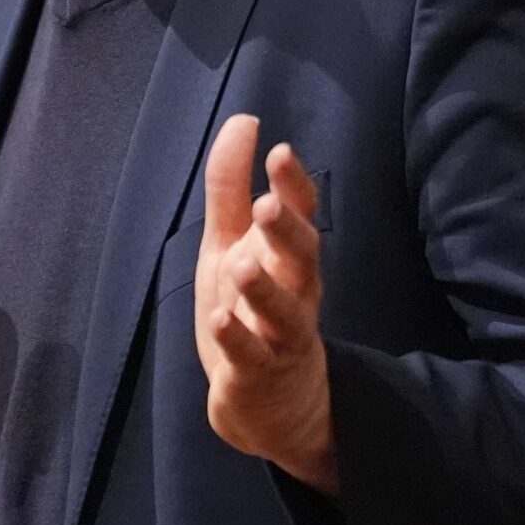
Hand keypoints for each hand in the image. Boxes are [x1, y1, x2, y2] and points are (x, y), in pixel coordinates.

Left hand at [194, 113, 335, 492]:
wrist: (270, 404)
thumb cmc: (250, 308)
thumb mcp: (230, 243)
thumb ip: (232, 187)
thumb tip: (244, 120)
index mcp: (287, 258)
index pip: (300, 215)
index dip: (294, 186)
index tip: (280, 152)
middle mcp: (294, 293)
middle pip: (302, 259)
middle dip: (288, 232)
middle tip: (271, 205)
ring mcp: (281, 337)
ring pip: (283, 311)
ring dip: (264, 289)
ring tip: (243, 265)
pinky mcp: (260, 375)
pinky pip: (251, 357)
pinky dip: (238, 339)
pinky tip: (222, 320)